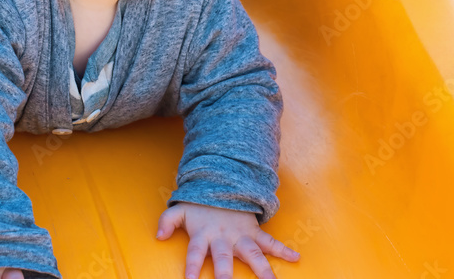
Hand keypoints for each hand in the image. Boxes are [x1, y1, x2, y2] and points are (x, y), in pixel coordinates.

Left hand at [157, 202, 299, 278]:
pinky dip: (283, 250)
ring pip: (252, 254)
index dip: (192, 268)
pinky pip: (270, 242)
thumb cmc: (200, 204)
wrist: (222, 183)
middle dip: (225, 275)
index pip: (195, 253)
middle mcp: (223, 237)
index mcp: (203, 234)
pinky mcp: (254, 232)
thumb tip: (158, 236)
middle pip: (223, 258)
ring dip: (262, 270)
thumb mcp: (180, 209)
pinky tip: (295, 258)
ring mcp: (240, 235)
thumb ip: (167, 221)